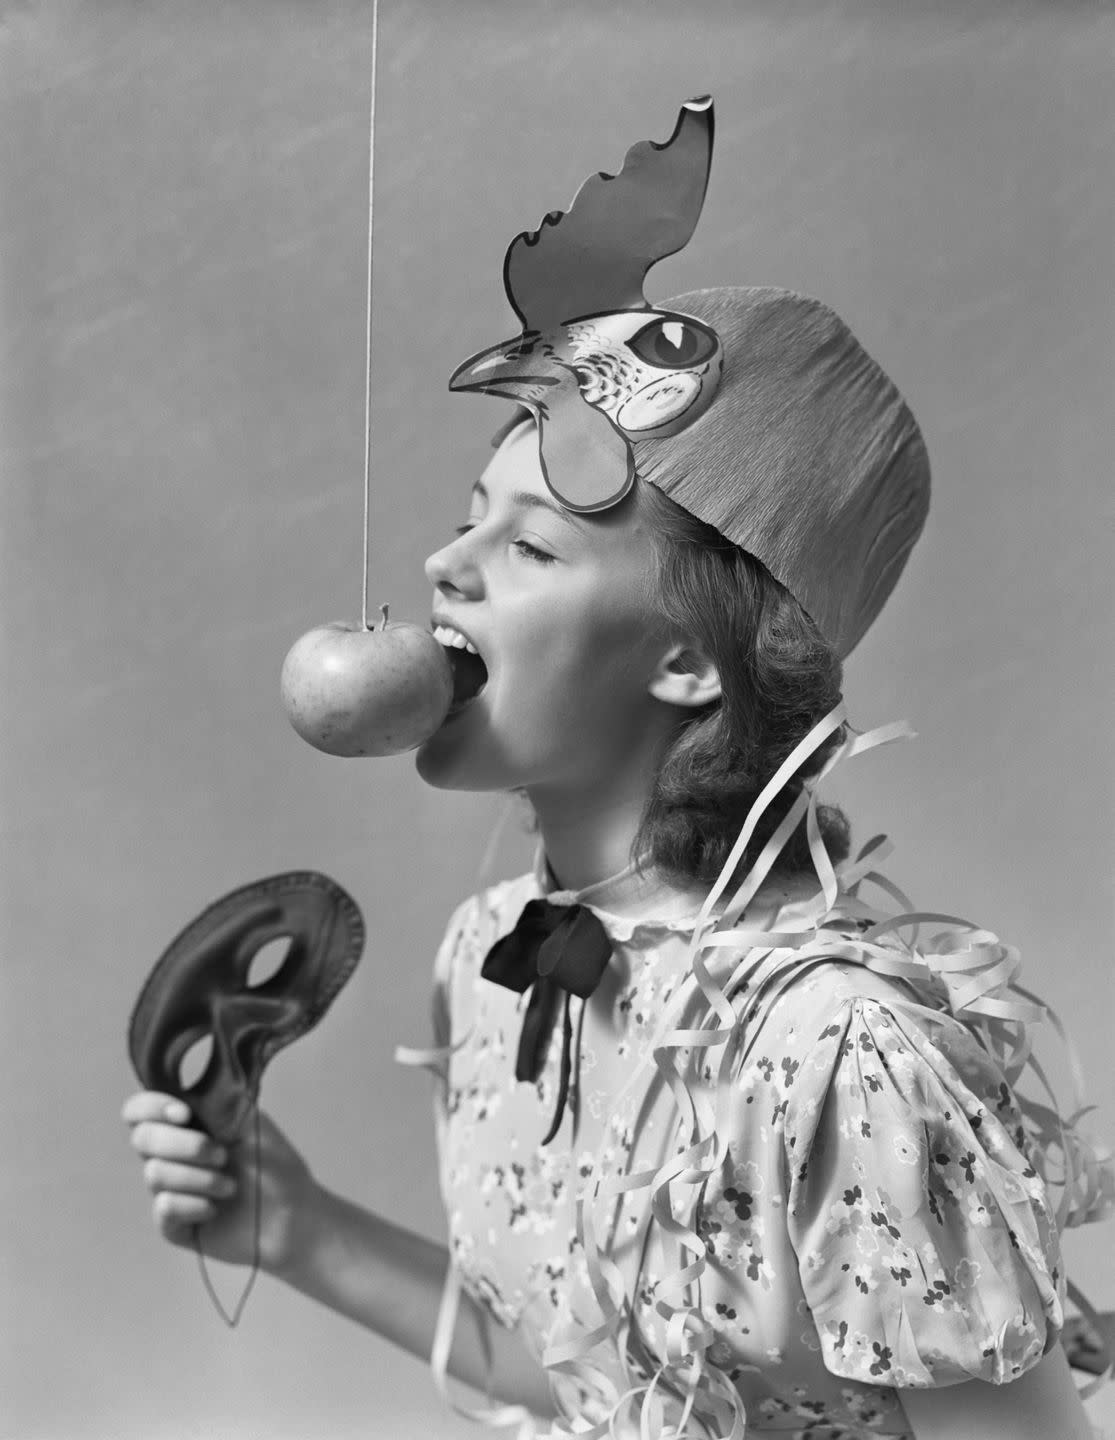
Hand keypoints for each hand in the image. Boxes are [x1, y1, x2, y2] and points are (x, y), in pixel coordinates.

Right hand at [122, 1091, 315, 1275]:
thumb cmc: (274, 1164)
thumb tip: (182, 1089)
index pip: (140, 1110)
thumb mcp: (249, 1122)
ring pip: (154, 1174)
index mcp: (185, 1124)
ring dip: (200, 1178)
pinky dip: (194, 1205)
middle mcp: (170, 1155)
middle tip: (222, 1155)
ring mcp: (168, 1190)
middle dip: (184, 1145)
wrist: (293, 1215)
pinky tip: (216, 1210)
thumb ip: (213, 1101)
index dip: (151, 1108)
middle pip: (142, 1138)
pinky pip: (164, 1208)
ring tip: (231, 1187)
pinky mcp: (172, 1224)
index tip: (185, 1114)